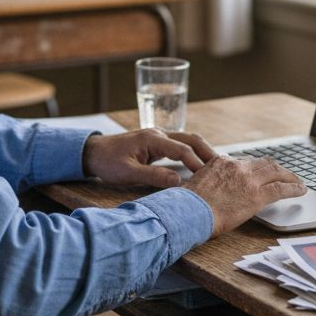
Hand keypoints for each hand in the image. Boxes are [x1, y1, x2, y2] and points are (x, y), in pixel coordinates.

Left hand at [82, 129, 217, 188]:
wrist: (92, 152)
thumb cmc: (108, 162)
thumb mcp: (129, 173)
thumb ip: (154, 176)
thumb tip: (179, 181)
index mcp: (152, 139)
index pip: (182, 149)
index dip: (197, 163)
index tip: (209, 177)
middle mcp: (158, 133)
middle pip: (191, 139)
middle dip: (207, 152)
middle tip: (223, 167)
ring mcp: (158, 136)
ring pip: (187, 140)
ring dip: (202, 151)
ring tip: (216, 166)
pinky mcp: (156, 143)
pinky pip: (180, 145)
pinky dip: (192, 153)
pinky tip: (199, 164)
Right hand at [183, 156, 307, 236]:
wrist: (188, 212)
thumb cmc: (187, 205)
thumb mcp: (196, 185)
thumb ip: (209, 182)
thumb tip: (212, 191)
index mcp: (220, 162)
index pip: (243, 162)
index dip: (255, 168)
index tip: (260, 172)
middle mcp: (236, 167)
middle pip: (263, 163)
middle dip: (276, 169)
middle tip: (284, 174)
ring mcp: (248, 179)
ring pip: (276, 172)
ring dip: (289, 176)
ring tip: (297, 181)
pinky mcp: (257, 195)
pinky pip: (281, 188)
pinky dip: (294, 188)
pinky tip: (301, 190)